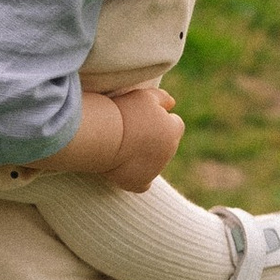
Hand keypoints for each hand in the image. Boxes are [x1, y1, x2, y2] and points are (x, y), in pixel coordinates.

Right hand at [31, 80, 185, 188]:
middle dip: (154, 139)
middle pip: (165, 145)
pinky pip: (143, 183)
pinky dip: (137, 177)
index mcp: (173, 130)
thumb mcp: (145, 96)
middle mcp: (169, 152)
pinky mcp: (139, 183)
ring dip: (144, 156)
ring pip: (154, 163)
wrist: (104, 135)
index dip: (160, 119)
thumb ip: (162, 98)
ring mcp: (154, 170)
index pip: (175, 124)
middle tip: (131, 130)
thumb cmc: (123, 111)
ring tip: (122, 145)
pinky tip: (125, 168)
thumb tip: (172, 104)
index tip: (143, 117)